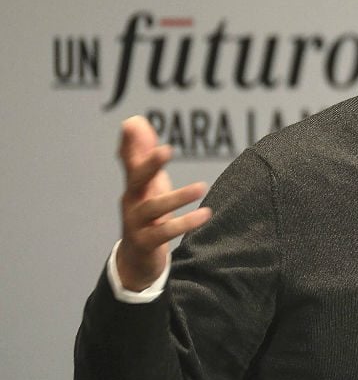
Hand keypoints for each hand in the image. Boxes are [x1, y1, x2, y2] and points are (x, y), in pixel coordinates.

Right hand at [114, 116, 211, 291]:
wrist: (135, 258)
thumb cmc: (146, 214)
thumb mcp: (147, 184)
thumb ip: (144, 154)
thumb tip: (137, 121)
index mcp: (134, 185)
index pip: (129, 160)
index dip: (130, 142)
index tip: (132, 123)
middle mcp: (131, 200)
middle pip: (136, 179)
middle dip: (150, 164)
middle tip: (166, 149)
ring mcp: (136, 222)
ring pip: (154, 207)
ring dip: (177, 197)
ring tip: (202, 187)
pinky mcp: (145, 242)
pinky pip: (165, 232)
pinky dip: (185, 223)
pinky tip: (206, 215)